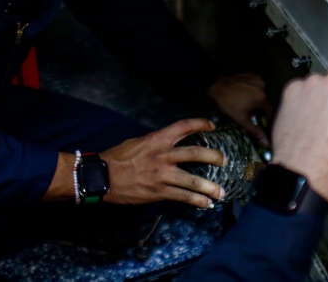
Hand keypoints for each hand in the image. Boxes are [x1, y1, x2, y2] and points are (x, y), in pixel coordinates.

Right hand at [100, 118, 226, 207]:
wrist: (102, 176)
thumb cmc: (118, 157)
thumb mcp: (138, 142)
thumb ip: (156, 142)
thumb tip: (169, 143)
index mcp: (158, 138)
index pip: (184, 126)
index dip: (201, 124)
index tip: (213, 126)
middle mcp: (163, 155)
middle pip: (196, 153)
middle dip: (214, 157)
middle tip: (225, 160)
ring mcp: (162, 174)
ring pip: (192, 180)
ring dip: (210, 187)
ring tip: (222, 192)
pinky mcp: (158, 192)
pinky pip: (182, 196)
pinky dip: (196, 201)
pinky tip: (206, 204)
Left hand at [206, 73, 272, 146]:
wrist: (217, 86)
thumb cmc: (228, 104)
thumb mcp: (242, 119)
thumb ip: (255, 131)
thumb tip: (266, 142)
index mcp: (262, 98)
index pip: (271, 113)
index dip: (268, 121)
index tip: (265, 125)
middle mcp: (264, 87)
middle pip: (266, 103)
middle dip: (261, 110)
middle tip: (252, 114)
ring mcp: (259, 79)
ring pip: (262, 94)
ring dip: (258, 100)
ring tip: (248, 103)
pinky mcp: (254, 75)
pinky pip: (258, 85)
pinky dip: (255, 91)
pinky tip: (246, 94)